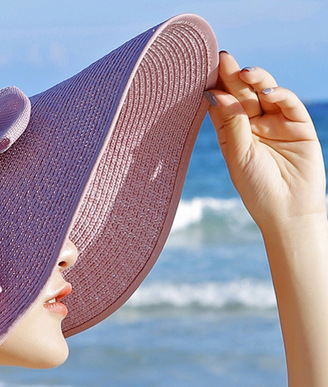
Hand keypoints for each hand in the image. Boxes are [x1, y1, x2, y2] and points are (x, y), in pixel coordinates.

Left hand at [207, 52, 325, 234]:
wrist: (286, 212)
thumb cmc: (257, 189)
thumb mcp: (239, 155)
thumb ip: (231, 124)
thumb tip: (214, 93)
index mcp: (233, 133)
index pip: (223, 105)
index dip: (216, 88)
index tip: (203, 72)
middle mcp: (254, 125)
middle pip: (243, 95)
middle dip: (233, 77)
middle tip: (222, 59)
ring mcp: (277, 123)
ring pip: (265, 93)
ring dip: (256, 80)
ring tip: (244, 72)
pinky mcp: (299, 125)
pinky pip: (289, 104)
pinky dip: (280, 94)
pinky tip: (267, 92)